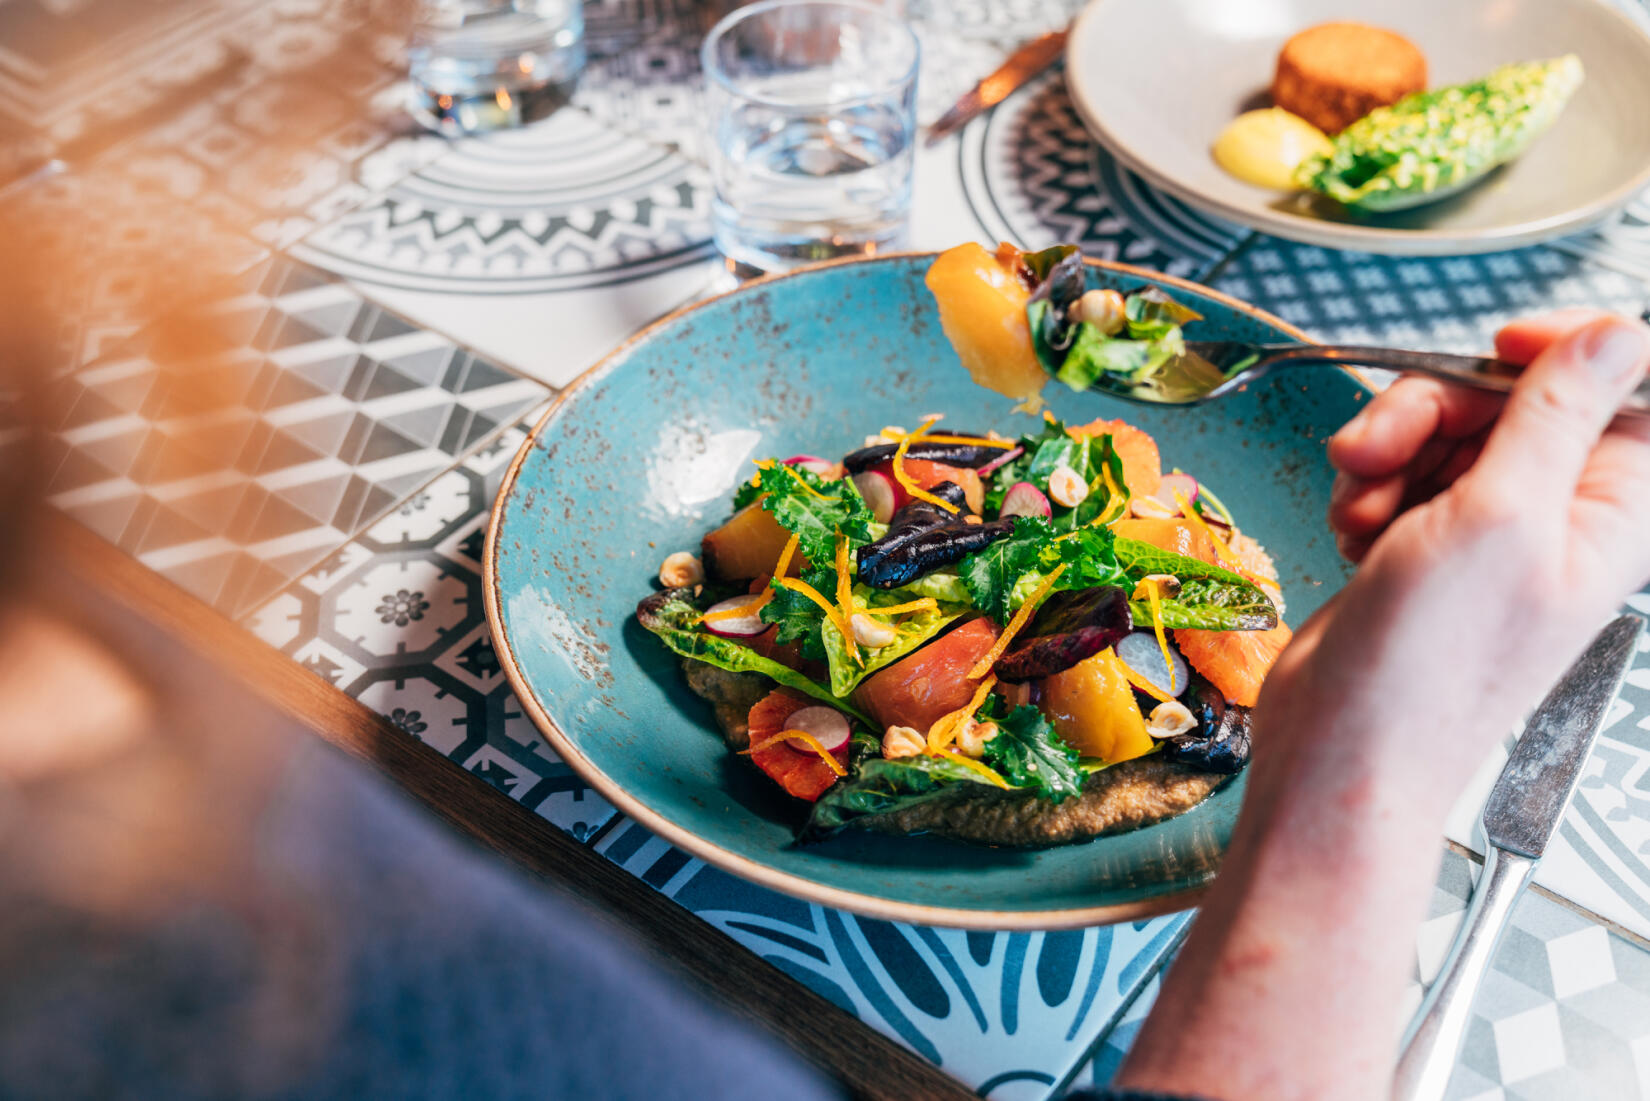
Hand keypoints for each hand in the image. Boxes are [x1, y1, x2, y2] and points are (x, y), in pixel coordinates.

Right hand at [1262, 311, 1649, 803]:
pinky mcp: (1429, 545)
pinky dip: (1367, 489)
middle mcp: (1560, 516)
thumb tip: (1616, 334)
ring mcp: (1492, 532)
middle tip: (1382, 446)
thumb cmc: (1431, 666)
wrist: (1345, 745)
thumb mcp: (1500, 515)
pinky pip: (1402, 473)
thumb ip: (1558, 412)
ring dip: (1388, 453)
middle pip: (1513, 399)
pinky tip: (1354, 531)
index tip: (1501, 348)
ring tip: (1362, 507)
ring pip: (1444, 432)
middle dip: (1434, 410)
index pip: (1624, 385)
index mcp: (1615, 511)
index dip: (1562, 352)